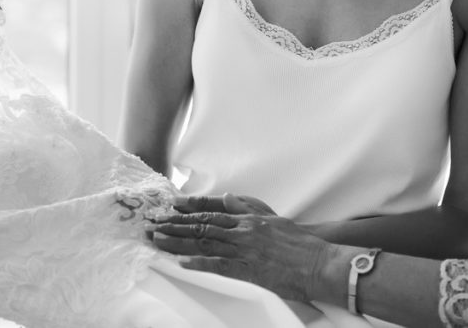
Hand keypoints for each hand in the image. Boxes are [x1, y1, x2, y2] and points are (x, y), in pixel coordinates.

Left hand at [150, 193, 330, 302]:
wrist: (316, 261)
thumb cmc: (298, 242)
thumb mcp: (271, 219)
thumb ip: (247, 208)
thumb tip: (228, 197)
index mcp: (247, 219)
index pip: (210, 213)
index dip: (186, 212)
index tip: (166, 210)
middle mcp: (242, 231)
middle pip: (201, 226)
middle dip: (173, 226)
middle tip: (151, 225)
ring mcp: (244, 250)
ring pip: (205, 243)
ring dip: (178, 242)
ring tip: (157, 240)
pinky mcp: (248, 269)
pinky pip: (219, 266)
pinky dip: (199, 263)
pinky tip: (181, 263)